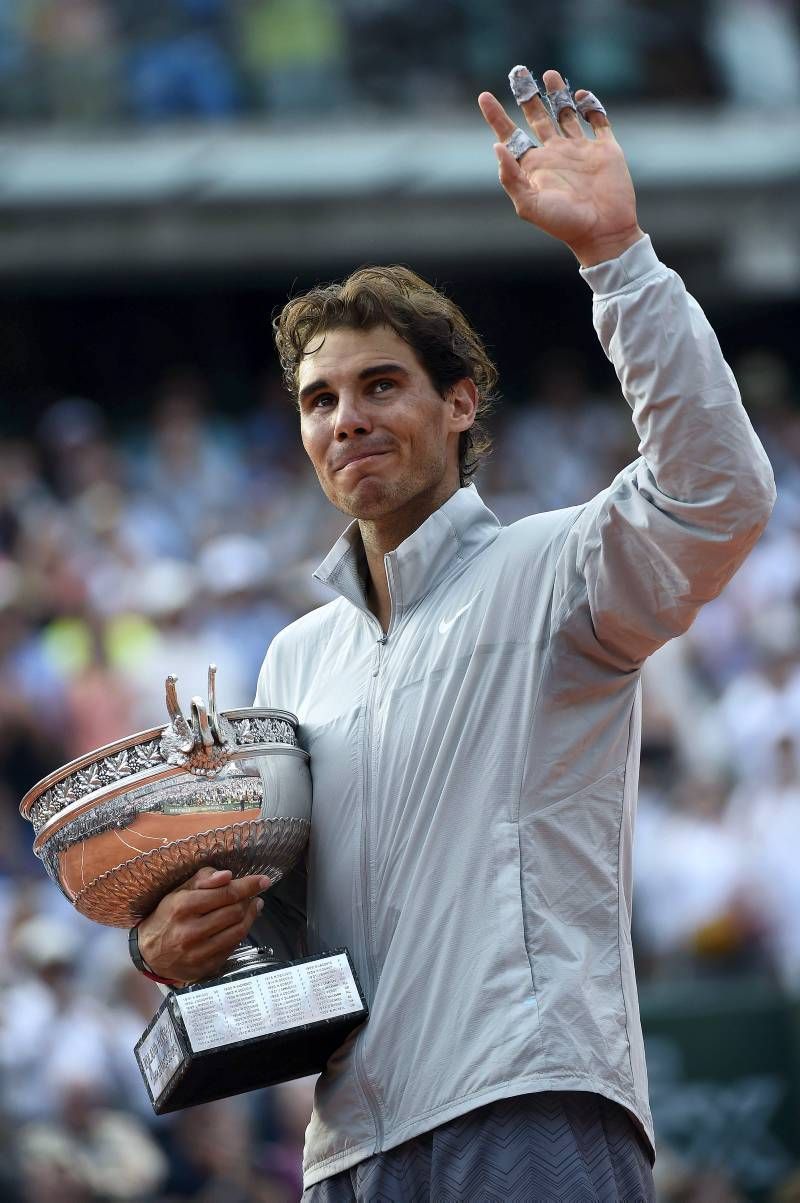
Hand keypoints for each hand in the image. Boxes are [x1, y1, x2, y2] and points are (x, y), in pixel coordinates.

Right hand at [137, 866, 270, 984]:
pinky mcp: (205, 967)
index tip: (263, 880)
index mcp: (182, 907)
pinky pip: (232, 948)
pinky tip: (239, 924)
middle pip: (234, 912)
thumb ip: (204, 879)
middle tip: (254, 894)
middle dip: (249, 900)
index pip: (225, 893)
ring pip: (237, 931)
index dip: (248, 885)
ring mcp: (198, 952)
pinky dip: (239, 934)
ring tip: (253, 907)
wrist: (149, 953)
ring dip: (250, 916)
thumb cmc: (167, 916)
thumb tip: (227, 875)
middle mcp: (190, 931)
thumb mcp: (178, 891)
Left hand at [478, 69, 642, 266]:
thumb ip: (511, 178)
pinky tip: (580, 96)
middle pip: (536, 117)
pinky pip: (597, 120)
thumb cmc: (564, 224)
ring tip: (549, 74)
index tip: (484, 96)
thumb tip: (497, 146)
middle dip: (526, 95)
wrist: (604, 232)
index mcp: (535, 166)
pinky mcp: (604, 148)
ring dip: (557, 93)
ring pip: (565, 113)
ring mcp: (580, 150)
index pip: (510, 135)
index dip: (496, 117)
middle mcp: (555, 154)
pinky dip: (590, 105)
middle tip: (518, 71)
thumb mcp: (530, 205)